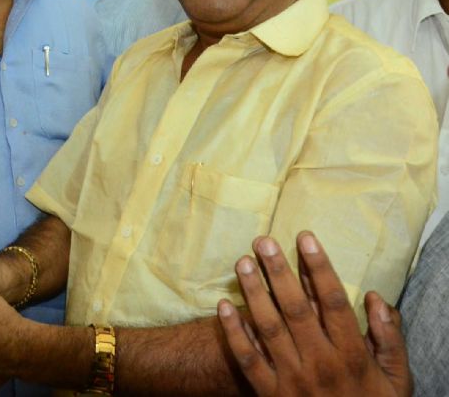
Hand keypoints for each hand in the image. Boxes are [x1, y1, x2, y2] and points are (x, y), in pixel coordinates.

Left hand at [217, 232, 411, 396]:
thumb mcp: (396, 380)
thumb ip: (389, 339)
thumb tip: (374, 297)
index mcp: (351, 355)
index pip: (333, 302)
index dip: (318, 268)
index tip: (305, 238)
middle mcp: (320, 363)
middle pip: (295, 308)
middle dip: (278, 272)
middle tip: (263, 241)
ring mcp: (291, 378)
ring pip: (268, 328)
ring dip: (253, 293)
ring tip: (242, 262)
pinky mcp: (269, 393)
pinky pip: (248, 359)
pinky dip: (234, 333)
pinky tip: (223, 306)